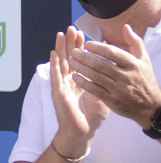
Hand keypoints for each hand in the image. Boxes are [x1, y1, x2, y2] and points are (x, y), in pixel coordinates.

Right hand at [50, 27, 108, 155]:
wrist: (82, 134)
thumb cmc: (91, 118)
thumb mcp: (101, 96)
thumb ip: (102, 82)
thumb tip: (109, 69)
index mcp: (80, 81)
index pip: (80, 60)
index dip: (81, 47)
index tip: (83, 34)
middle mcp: (70, 81)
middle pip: (69, 57)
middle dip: (70, 43)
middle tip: (71, 28)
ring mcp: (62, 86)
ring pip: (61, 63)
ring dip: (60, 48)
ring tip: (60, 35)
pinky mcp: (58, 93)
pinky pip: (56, 76)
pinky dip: (54, 65)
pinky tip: (54, 54)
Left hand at [69, 24, 160, 128]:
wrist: (151, 107)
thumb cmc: (145, 80)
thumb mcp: (144, 60)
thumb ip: (135, 42)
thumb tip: (125, 26)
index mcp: (133, 64)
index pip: (112, 53)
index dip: (97, 47)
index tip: (86, 44)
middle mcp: (126, 77)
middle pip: (101, 64)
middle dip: (85, 57)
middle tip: (73, 52)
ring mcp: (119, 90)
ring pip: (96, 77)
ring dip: (81, 68)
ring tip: (71, 61)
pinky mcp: (113, 101)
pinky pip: (95, 90)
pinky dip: (83, 83)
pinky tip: (74, 76)